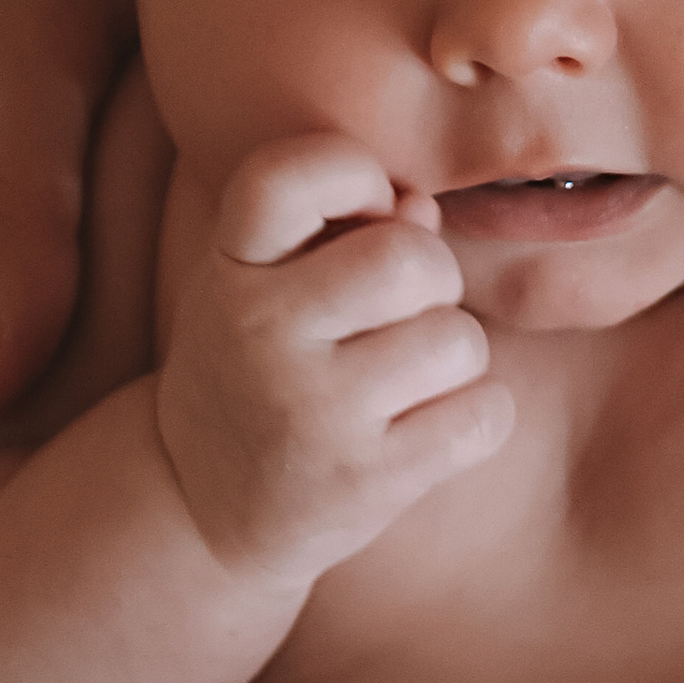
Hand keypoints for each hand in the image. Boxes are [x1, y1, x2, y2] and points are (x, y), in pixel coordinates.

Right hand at [156, 136, 513, 584]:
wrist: (200, 507)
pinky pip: (483, 415)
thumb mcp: (266, 285)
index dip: (354, 174)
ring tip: (409, 380)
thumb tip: (423, 208)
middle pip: (410, 258)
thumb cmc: (258, 368)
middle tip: (403, 316)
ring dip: (457, 358)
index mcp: (230, 266)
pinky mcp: (363, 481)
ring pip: (458, 340)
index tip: (365, 214)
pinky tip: (431, 427)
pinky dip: (480, 416)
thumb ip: (343, 230)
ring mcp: (312, 411)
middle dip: (435, 280)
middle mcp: (260, 331)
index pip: (287, 175)